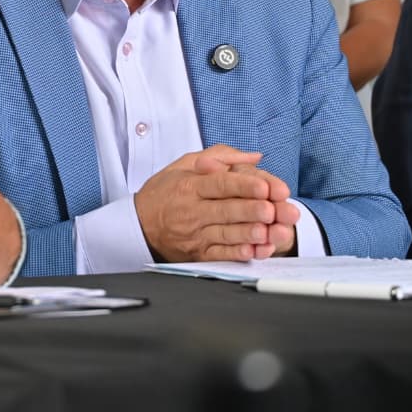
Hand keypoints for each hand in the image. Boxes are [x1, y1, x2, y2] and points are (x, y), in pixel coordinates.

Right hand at [134, 144, 295, 261]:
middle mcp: (192, 210)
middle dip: (252, 210)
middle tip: (273, 210)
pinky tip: (256, 250)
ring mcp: (195, 234)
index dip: (243, 186)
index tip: (264, 186)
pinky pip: (220, 255)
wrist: (138, 224)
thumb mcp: (185, 164)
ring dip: (249, 233)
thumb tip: (254, 157)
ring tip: (270, 231)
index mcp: (190, 185)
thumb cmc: (164, 192)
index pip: (220, 184)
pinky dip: (239, 253)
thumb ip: (221, 156)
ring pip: (226, 234)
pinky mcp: (197, 253)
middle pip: (226, 210)